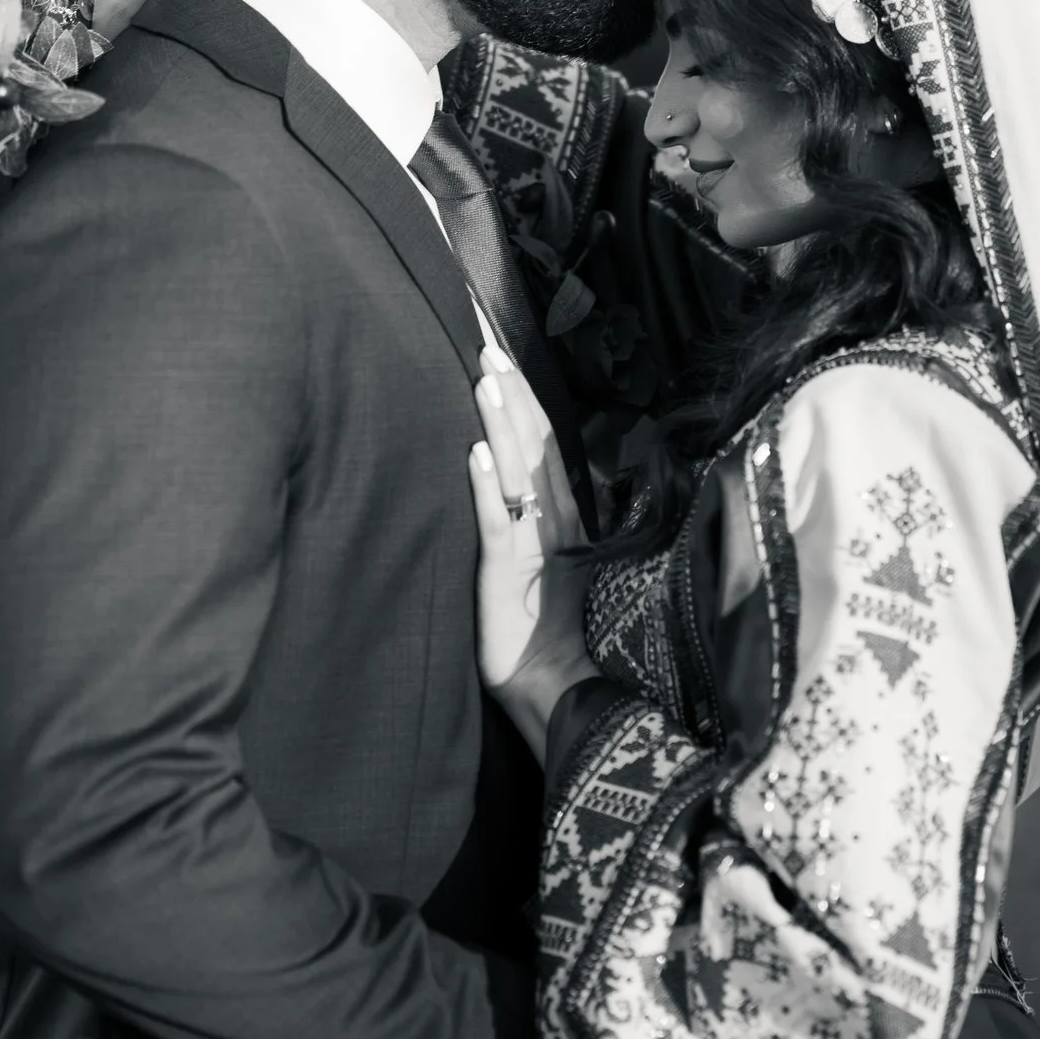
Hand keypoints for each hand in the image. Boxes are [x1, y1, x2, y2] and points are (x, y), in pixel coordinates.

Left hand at [469, 349, 596, 756]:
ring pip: (518, 472)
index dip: (524, 398)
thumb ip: (540, 527)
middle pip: (533, 444)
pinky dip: (487, 486)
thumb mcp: (546, 572)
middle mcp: (555, 524)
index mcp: (565, 520)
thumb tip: (515, 482)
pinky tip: (475, 451)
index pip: (543, 445)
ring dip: (500, 421)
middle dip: (511, 392)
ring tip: (483, 377)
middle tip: (487, 341)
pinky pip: (500, 523)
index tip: (502, 354)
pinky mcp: (511, 577)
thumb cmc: (551, 639)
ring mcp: (536, 547)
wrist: (563, 697)